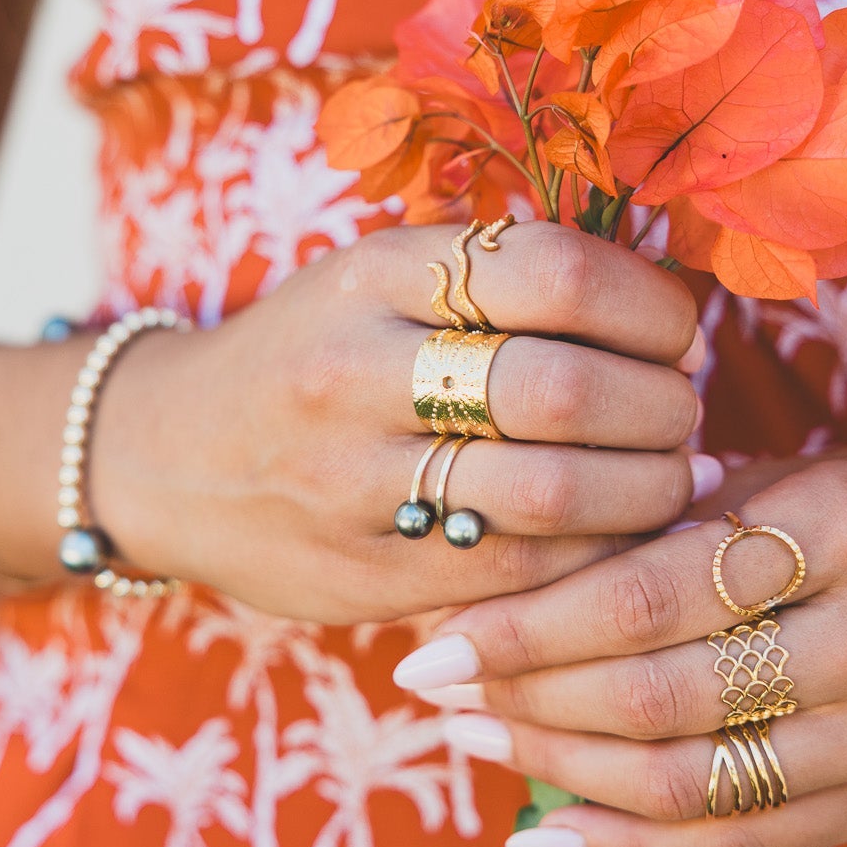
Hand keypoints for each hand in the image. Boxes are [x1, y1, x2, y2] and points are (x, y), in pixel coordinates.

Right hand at [93, 221, 710, 623]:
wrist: (163, 458)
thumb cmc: (310, 354)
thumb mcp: (375, 278)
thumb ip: (498, 277)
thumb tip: (673, 310)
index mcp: (373, 273)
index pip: (555, 272)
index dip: (648, 307)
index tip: (675, 333)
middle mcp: (356, 371)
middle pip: (564, 387)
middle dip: (661, 405)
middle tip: (683, 411)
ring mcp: (354, 482)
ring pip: (552, 493)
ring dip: (648, 488)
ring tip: (670, 476)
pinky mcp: (365, 574)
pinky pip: (518, 572)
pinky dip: (598, 555)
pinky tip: (622, 535)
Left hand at [389, 433, 846, 846]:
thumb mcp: (795, 474)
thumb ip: (671, 523)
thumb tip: (509, 575)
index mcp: (844, 523)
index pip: (648, 592)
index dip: (527, 626)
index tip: (437, 636)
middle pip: (659, 695)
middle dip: (524, 700)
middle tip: (434, 684)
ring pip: (692, 781)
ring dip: (560, 771)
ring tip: (477, 738)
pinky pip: (746, 843)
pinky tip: (550, 828)